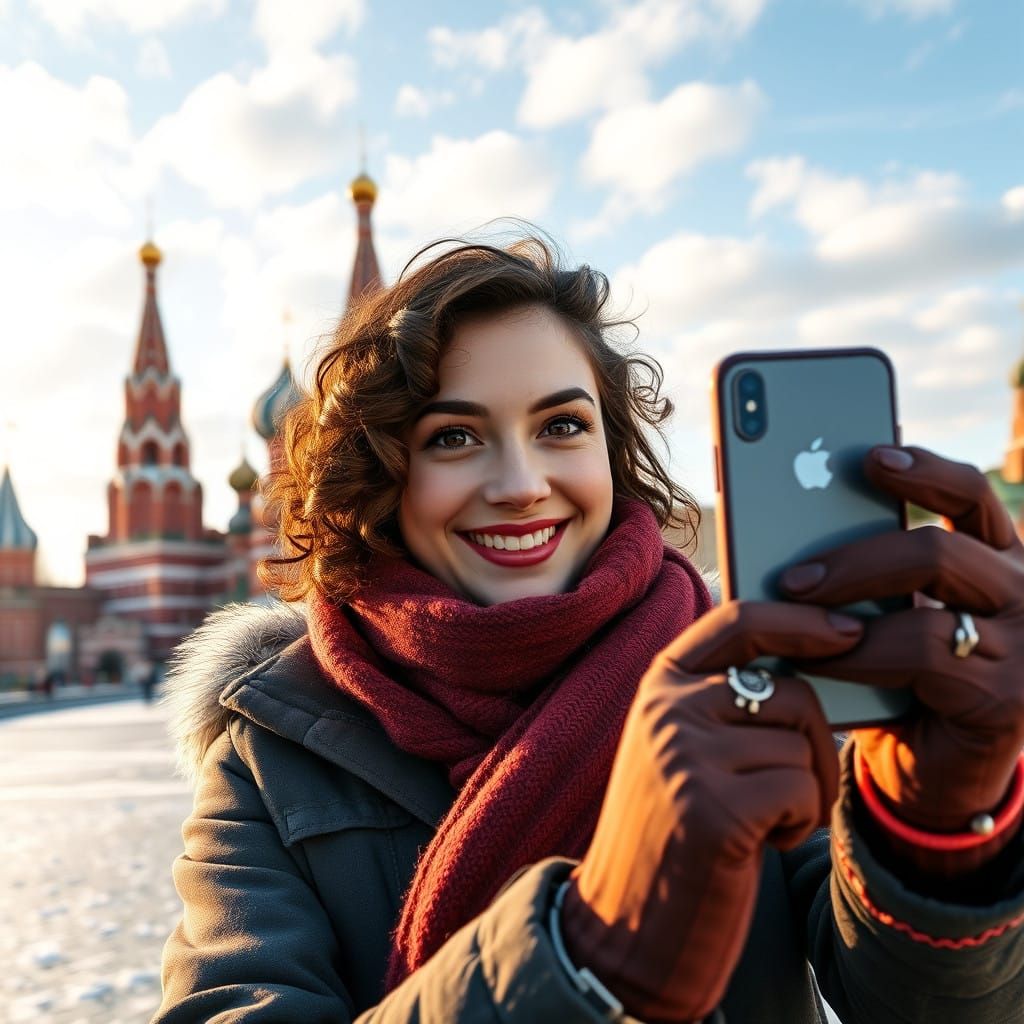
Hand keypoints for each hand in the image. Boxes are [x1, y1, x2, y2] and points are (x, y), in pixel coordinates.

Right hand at [559, 601, 859, 1021]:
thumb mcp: (683, 747)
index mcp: (658, 684)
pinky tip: (758, 846)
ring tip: (759, 823)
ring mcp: (684, 754)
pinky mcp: (712, 808)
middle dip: (812, 742)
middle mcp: (666, 709)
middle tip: (790, 790)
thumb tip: (812, 658)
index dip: (799, 619)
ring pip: (800, 744)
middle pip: (790, 689)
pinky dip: (799, 824)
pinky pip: (802, 789)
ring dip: (803, 791)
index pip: (739, 620)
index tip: (847, 630)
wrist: (624, 927)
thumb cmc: (671, 834)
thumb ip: (723, 698)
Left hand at [780, 445, 1023, 831]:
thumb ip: (871, 570)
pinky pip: (921, 657)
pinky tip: (815, 659)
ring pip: (928, 606)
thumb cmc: (899, 676)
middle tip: (793, 575)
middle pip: (939, 549)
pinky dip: (857, 656)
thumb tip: (795, 519)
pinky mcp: (1008, 698)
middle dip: (854, 558)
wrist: (934, 768)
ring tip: (793, 610)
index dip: (924, 471)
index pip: (971, 496)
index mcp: (997, 559)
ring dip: (849, 606)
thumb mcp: (889, 613)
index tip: (869, 456)